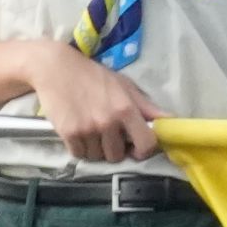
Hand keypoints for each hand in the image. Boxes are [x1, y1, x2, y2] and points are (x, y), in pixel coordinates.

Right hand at [23, 40, 160, 163]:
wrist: (56, 69)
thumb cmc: (94, 76)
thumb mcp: (125, 86)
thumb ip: (146, 106)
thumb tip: (169, 120)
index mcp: (126, 109)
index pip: (146, 143)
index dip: (144, 150)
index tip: (137, 148)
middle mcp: (108, 122)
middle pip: (118, 156)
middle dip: (116, 150)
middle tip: (110, 137)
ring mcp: (87, 130)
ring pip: (98, 157)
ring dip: (97, 150)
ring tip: (93, 133)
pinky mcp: (68, 134)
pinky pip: (79, 155)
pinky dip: (80, 149)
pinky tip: (80, 134)